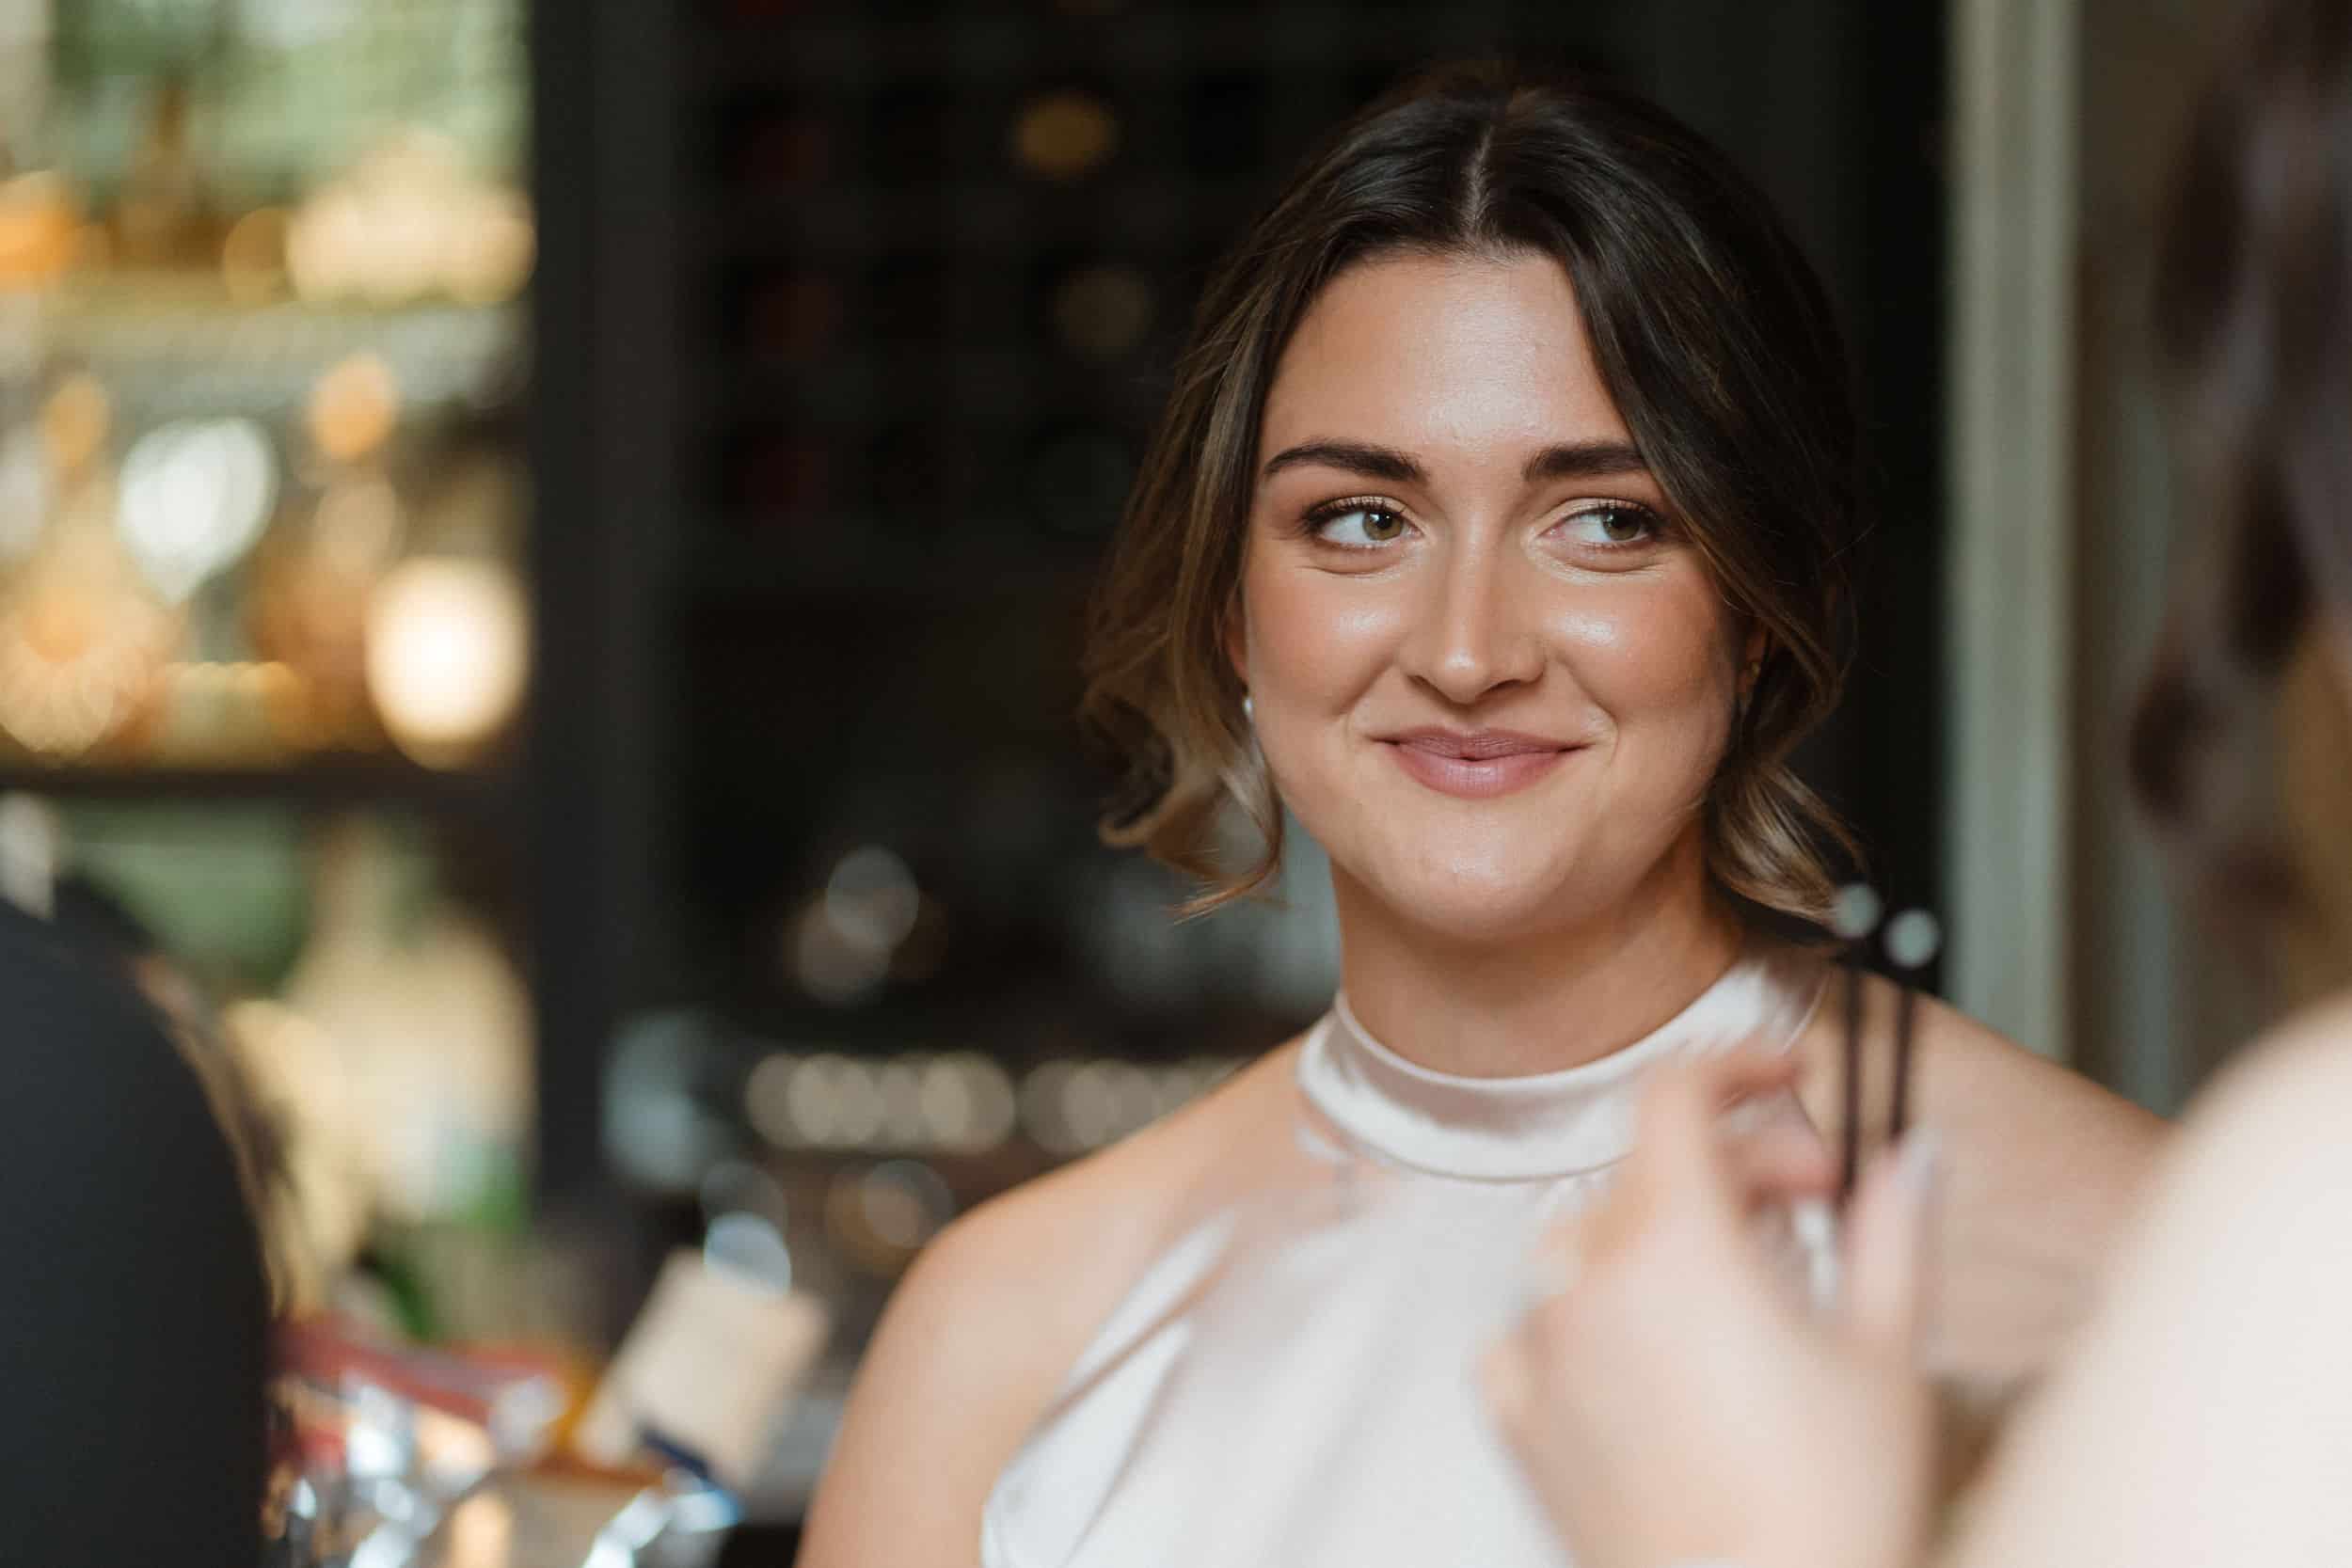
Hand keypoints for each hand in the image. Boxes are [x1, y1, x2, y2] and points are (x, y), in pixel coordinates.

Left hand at [1481, 1049, 1938, 1567]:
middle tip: (1818, 1205)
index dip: (1734, 1066)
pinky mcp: (1514, 1417)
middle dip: (1739, 1168)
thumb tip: (1910, 1155)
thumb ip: (1892, 1231)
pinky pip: (1535, 1325)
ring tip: (1745, 1295)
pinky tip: (1654, 1359)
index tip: (1784, 1075)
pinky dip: (1589, 1317)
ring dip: (1665, 1240)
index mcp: (1673, 1244)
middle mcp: (1584, 1280)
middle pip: (1650, 1169)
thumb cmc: (1827, 1517)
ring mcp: (1537, 1349)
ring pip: (1592, 1243)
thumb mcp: (1886, 1357)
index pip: (1676, 1094)